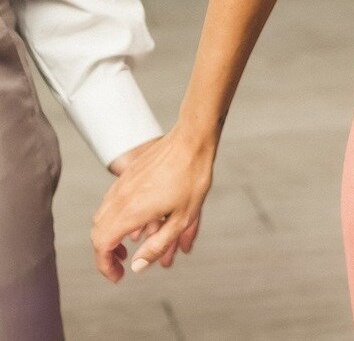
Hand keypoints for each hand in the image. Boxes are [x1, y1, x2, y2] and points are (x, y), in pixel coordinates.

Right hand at [92, 126, 213, 281]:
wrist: (192, 139)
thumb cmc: (191, 176)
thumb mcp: (182, 218)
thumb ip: (157, 245)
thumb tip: (136, 266)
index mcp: (130, 212)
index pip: (102, 246)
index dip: (106, 266)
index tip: (119, 276)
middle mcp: (120, 197)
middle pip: (98, 232)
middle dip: (108, 253)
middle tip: (124, 263)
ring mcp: (122, 183)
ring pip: (104, 215)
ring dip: (113, 234)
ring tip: (132, 244)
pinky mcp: (129, 173)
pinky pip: (114, 200)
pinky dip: (119, 216)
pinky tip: (140, 219)